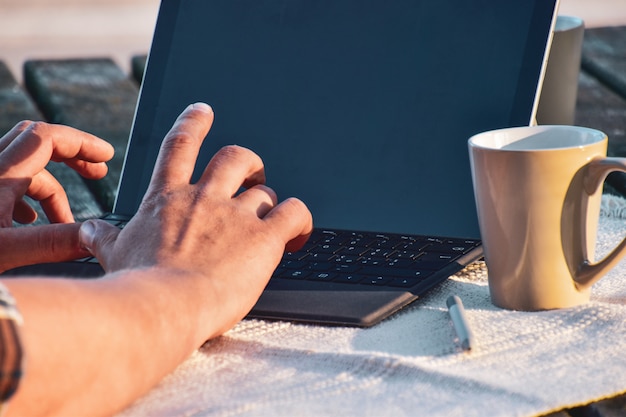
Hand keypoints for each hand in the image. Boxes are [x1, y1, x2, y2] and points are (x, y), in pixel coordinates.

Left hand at [0, 121, 113, 271]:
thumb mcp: (3, 252)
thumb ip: (50, 244)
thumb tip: (94, 238)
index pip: (47, 138)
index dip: (82, 143)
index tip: (107, 157)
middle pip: (37, 144)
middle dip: (73, 158)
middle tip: (98, 174)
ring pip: (21, 169)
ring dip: (49, 190)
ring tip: (63, 223)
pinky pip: (5, 183)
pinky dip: (26, 197)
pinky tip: (29, 222)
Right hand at [79, 103, 312, 336]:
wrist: (164, 307)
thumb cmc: (137, 285)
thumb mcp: (114, 254)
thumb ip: (104, 238)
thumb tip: (85, 230)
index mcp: (168, 198)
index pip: (181, 145)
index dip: (193, 123)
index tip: (203, 111)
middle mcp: (205, 198)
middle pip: (235, 158)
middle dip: (249, 164)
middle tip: (253, 177)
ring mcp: (236, 216)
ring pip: (265, 192)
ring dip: (270, 202)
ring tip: (271, 219)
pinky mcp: (264, 238)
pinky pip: (294, 214)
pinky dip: (302, 219)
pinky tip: (299, 234)